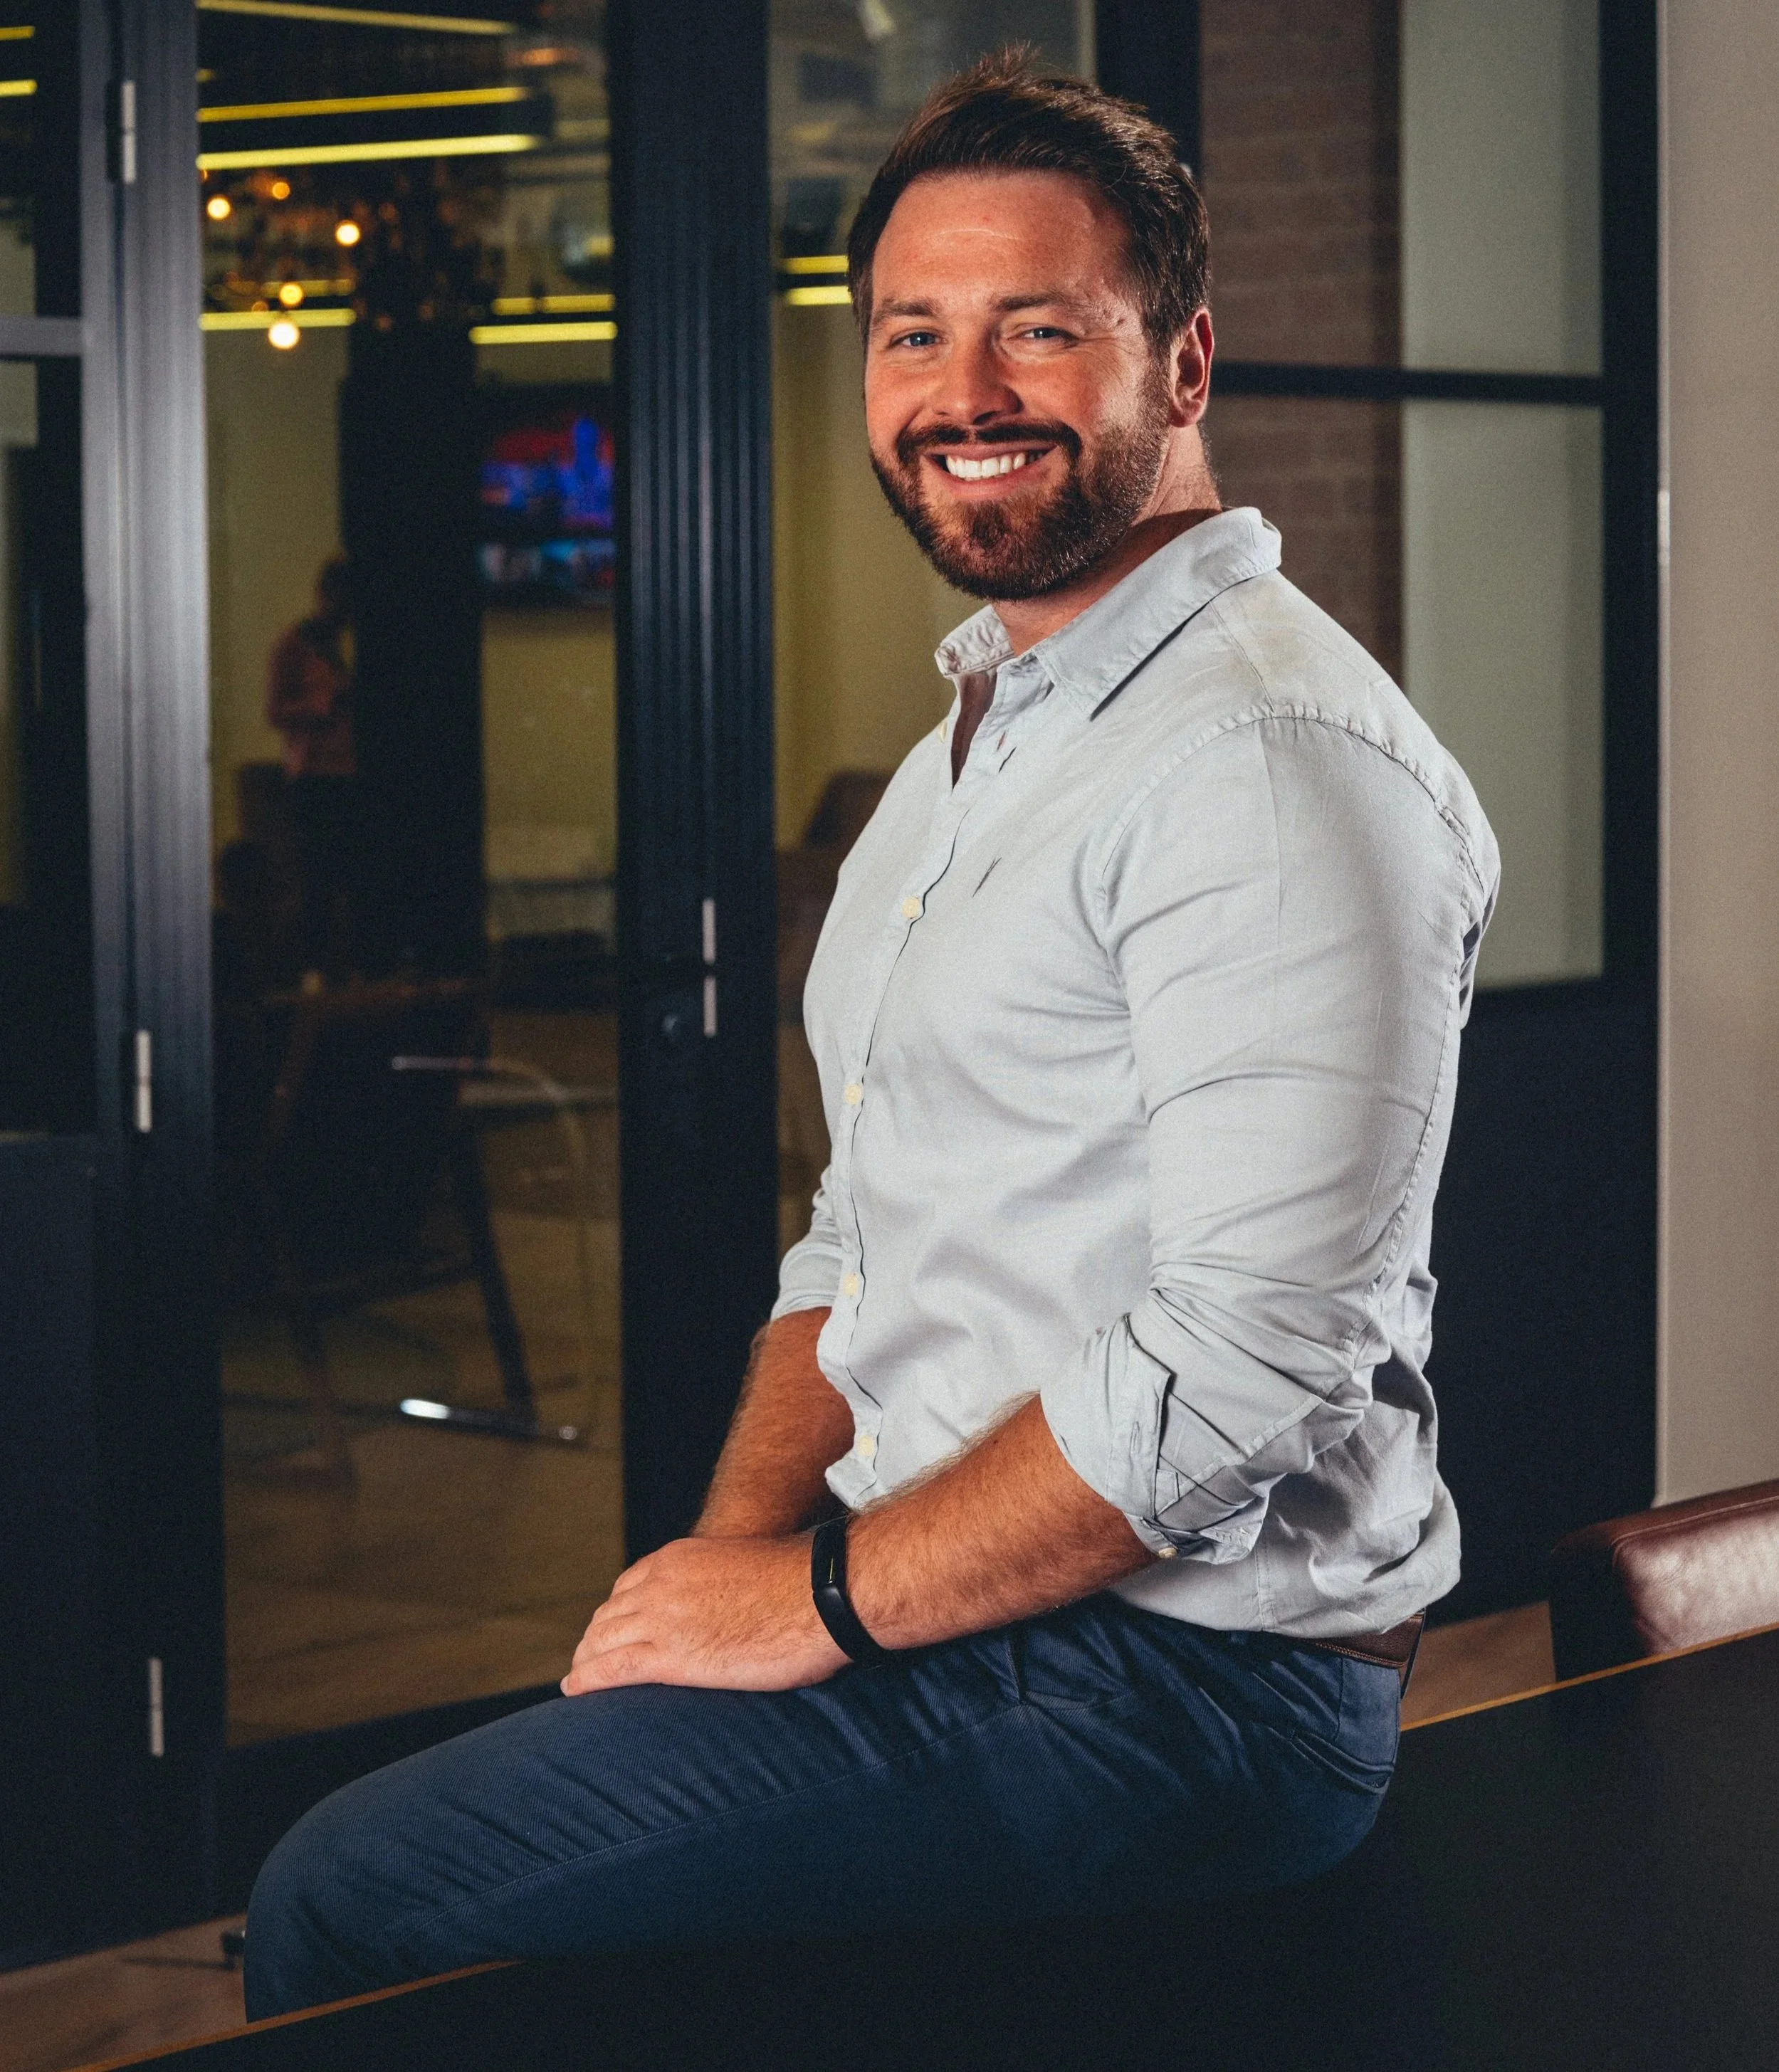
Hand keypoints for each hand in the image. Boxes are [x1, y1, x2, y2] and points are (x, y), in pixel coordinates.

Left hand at [562, 1534, 848, 1695]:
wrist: (820, 1593)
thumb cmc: (801, 1584)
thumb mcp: (746, 1567)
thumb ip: (722, 1582)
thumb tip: (731, 1604)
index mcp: (677, 1560)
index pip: (627, 1588)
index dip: (615, 1615)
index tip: (613, 1633)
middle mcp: (660, 1584)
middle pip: (609, 1615)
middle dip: (595, 1640)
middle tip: (590, 1663)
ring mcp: (662, 1618)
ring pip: (602, 1642)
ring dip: (586, 1662)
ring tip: (580, 1682)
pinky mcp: (670, 1655)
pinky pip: (612, 1669)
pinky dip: (588, 1681)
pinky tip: (576, 1693)